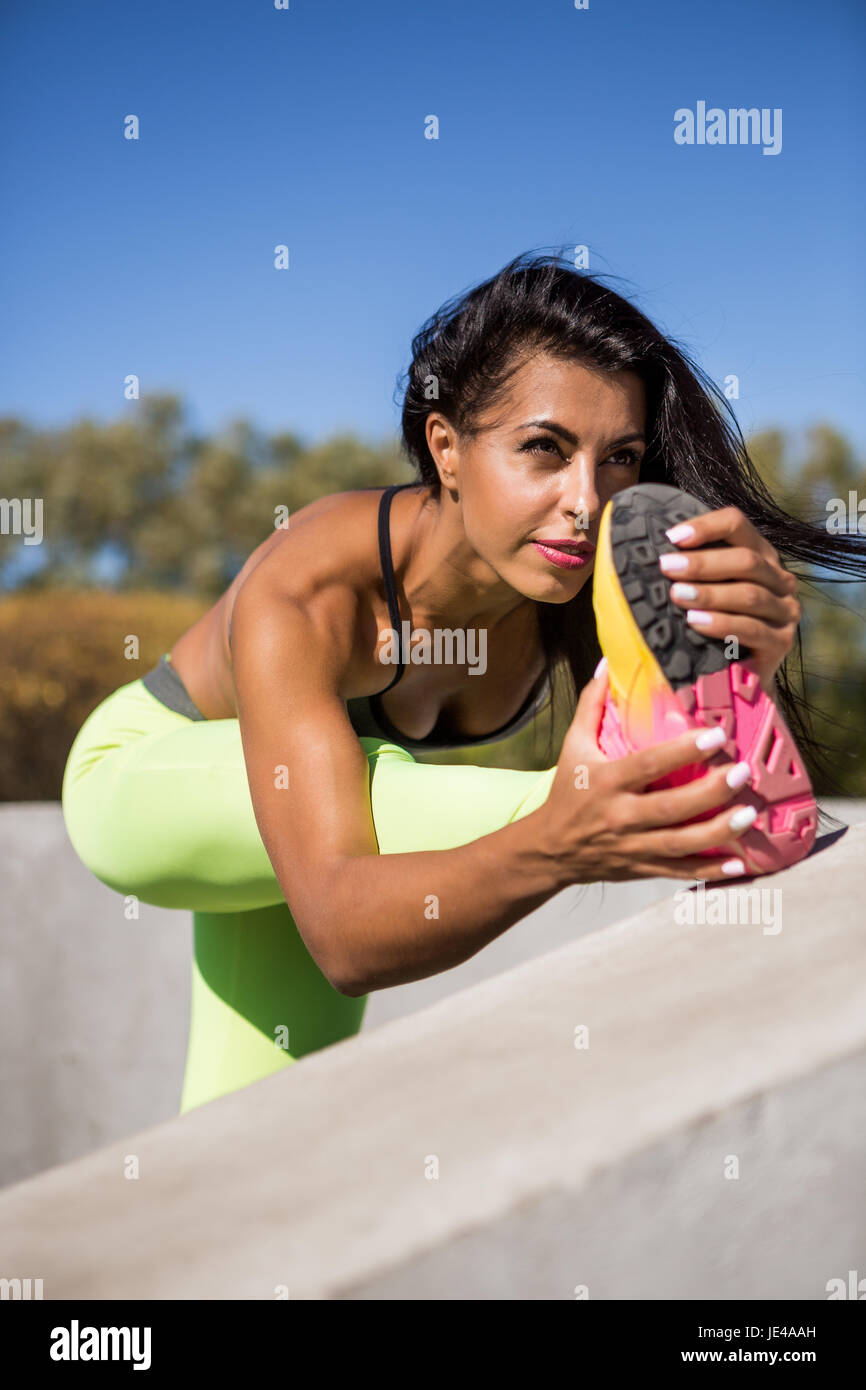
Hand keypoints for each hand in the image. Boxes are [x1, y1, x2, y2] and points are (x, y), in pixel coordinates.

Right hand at [541, 663, 758, 882]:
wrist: (550, 849)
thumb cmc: (568, 791)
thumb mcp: (573, 745)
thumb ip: (592, 704)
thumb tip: (607, 664)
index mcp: (606, 781)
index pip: (649, 764)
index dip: (683, 751)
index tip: (716, 735)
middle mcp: (620, 816)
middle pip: (671, 807)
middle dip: (711, 792)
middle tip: (743, 773)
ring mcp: (633, 847)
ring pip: (681, 843)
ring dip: (718, 831)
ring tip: (749, 815)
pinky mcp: (642, 868)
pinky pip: (680, 872)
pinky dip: (710, 870)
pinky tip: (741, 866)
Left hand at [659, 504, 800, 693]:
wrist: (737, 673)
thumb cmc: (711, 624)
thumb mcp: (702, 589)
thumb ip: (687, 568)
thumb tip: (644, 548)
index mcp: (760, 554)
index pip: (737, 525)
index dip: (706, 526)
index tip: (672, 536)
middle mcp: (779, 578)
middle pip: (746, 560)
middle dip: (703, 563)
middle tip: (666, 567)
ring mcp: (785, 610)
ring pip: (750, 594)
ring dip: (710, 593)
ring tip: (677, 595)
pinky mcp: (782, 641)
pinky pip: (751, 629)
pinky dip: (721, 623)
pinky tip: (695, 622)